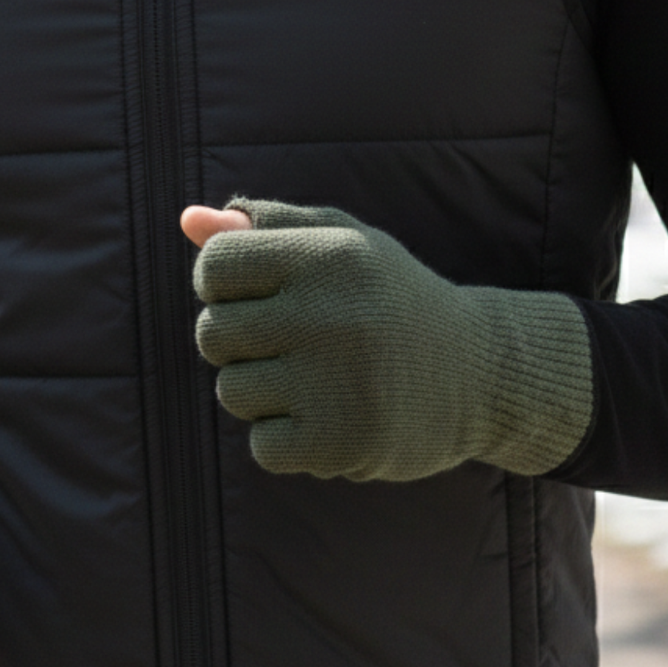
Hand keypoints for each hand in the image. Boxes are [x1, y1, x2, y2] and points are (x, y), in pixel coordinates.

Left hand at [183, 199, 592, 480]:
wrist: (479, 374)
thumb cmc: (389, 299)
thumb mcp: (341, 243)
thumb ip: (264, 227)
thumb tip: (188, 219)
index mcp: (328, 254)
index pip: (215, 267)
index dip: (224, 284)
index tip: (259, 295)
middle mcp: (331, 314)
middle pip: (213, 333)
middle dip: (241, 341)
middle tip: (296, 343)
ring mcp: (336, 382)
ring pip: (233, 393)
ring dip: (263, 394)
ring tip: (320, 381)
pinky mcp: (340, 443)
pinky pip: (262, 447)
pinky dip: (287, 441)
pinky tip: (330, 419)